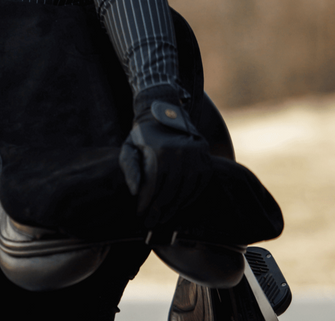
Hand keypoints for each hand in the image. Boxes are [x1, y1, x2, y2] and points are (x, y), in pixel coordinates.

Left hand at [119, 85, 212, 227]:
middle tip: (152, 223)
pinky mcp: (205, 157)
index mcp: (159, 151)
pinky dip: (190, 198)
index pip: (154, 186)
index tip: (141, 216)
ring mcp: (196, 155)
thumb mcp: (129, 147)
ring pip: (186, 190)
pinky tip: (179, 205)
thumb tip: (135, 192)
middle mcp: (180, 153)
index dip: (147, 203)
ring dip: (175, 207)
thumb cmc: (142, 134)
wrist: (163, 111)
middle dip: (160, 210)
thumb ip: (130, 168)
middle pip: (171, 191)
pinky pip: (200, 185)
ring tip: (164, 217)